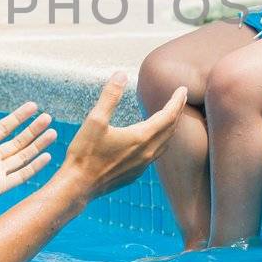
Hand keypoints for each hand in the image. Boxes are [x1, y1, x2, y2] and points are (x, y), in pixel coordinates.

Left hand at [0, 87, 56, 213]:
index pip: (4, 128)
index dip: (18, 117)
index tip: (33, 106)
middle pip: (17, 141)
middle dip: (33, 130)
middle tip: (48, 117)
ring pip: (23, 156)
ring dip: (37, 145)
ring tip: (52, 133)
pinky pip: (21, 176)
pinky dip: (34, 167)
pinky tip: (46, 156)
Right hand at [59, 72, 186, 198]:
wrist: (78, 186)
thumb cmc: (85, 154)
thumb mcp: (95, 120)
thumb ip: (110, 96)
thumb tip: (120, 75)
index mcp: (141, 137)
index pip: (168, 116)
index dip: (177, 101)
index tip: (183, 89)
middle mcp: (147, 152)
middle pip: (171, 129)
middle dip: (178, 112)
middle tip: (182, 98)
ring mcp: (142, 165)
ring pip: (164, 143)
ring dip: (171, 128)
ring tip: (171, 116)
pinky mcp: (134, 173)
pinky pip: (155, 155)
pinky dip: (160, 142)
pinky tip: (152, 140)